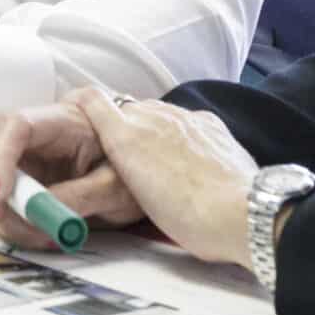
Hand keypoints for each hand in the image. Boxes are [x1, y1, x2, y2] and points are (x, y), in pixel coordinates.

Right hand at [0, 99, 143, 248]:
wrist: (149, 179)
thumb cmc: (137, 174)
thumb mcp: (117, 189)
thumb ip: (80, 197)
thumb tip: (39, 210)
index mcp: (63, 121)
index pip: (15, 124)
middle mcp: (34, 131)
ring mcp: (22, 153)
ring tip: (28, 231)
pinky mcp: (19, 175)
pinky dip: (2, 213)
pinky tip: (31, 229)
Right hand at [69, 89, 259, 267]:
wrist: (240, 214)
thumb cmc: (186, 214)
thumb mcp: (135, 193)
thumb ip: (118, 160)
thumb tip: (108, 150)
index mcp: (128, 132)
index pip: (93, 99)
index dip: (81, 103)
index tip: (74, 109)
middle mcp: (155, 115)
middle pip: (126, 107)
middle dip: (119, 123)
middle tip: (120, 152)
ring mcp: (186, 117)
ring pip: (157, 112)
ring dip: (150, 127)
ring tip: (154, 157)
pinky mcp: (211, 125)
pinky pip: (187, 119)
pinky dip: (180, 131)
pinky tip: (186, 154)